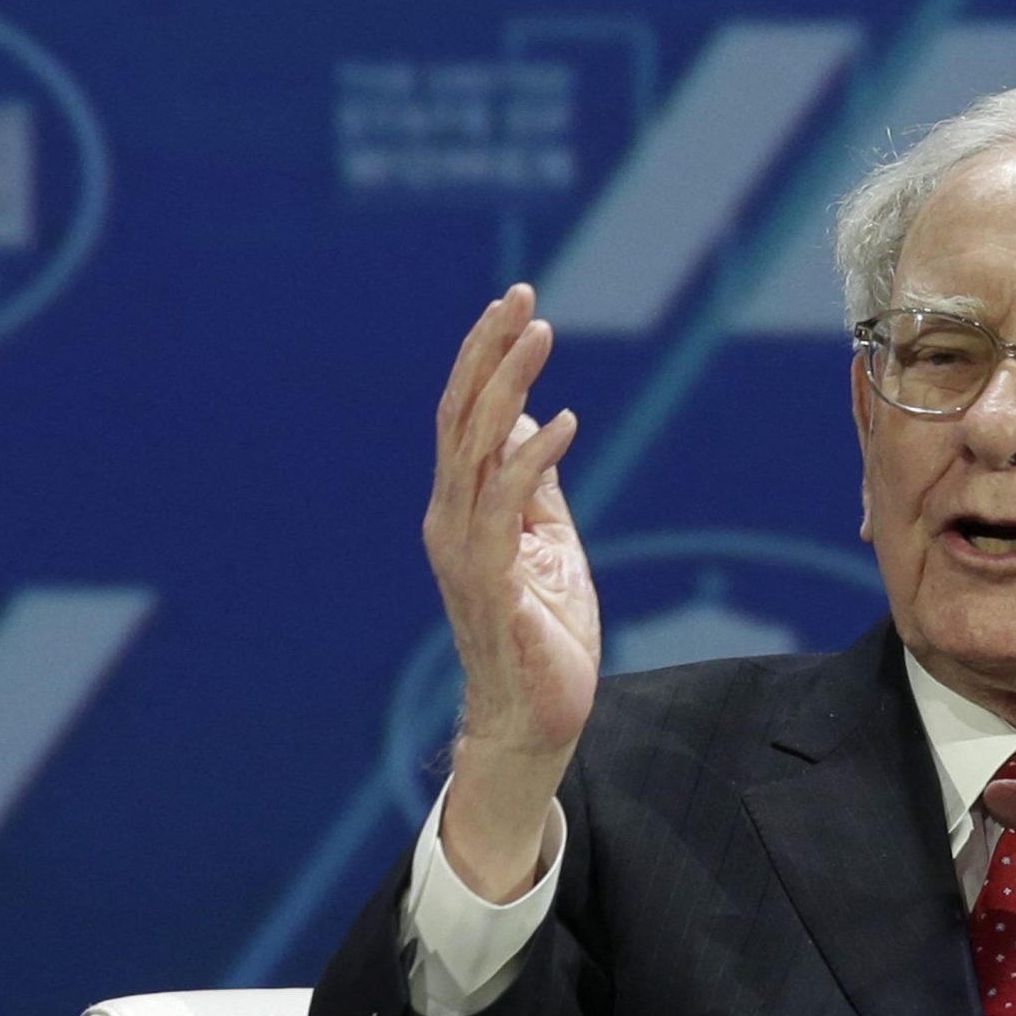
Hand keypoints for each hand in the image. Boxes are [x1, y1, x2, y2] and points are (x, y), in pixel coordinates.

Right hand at [421, 284, 598, 897]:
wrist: (535, 720)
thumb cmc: (544, 636)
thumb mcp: (551, 543)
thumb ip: (538, 487)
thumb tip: (537, 423)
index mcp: (463, 508)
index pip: (467, 417)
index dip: (486, 357)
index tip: (516, 303)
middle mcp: (451, 520)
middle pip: (462, 418)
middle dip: (488, 352)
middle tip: (521, 295)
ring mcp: (463, 551)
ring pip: (475, 450)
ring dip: (507, 387)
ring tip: (540, 335)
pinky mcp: (490, 584)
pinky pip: (505, 509)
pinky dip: (532, 461)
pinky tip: (564, 421)